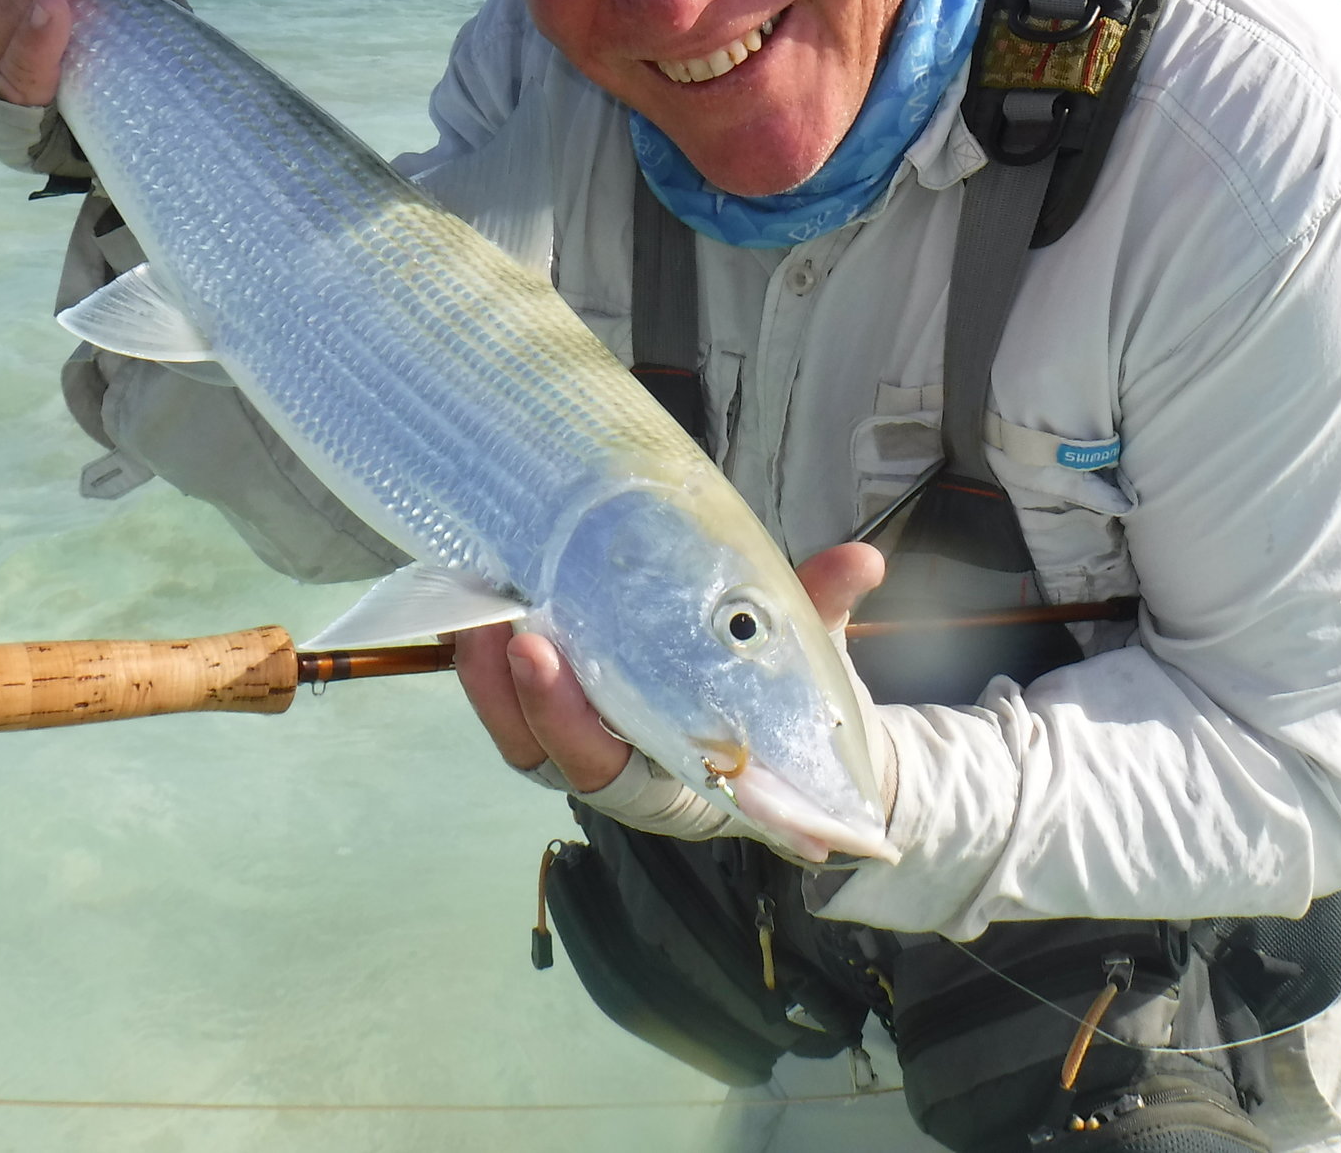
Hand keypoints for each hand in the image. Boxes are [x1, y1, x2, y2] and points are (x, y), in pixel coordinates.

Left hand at [456, 541, 886, 791]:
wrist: (789, 754)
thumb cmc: (791, 714)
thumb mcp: (811, 665)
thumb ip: (822, 612)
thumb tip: (863, 559)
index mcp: (677, 781)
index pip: (606, 766)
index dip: (567, 720)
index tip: (542, 657)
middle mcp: (620, 771)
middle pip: (544, 751)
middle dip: (519, 693)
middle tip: (506, 625)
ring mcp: (586, 746)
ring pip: (516, 731)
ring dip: (488, 676)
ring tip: (478, 606)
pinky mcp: (565, 715)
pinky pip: (511, 705)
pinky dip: (489, 665)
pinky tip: (480, 605)